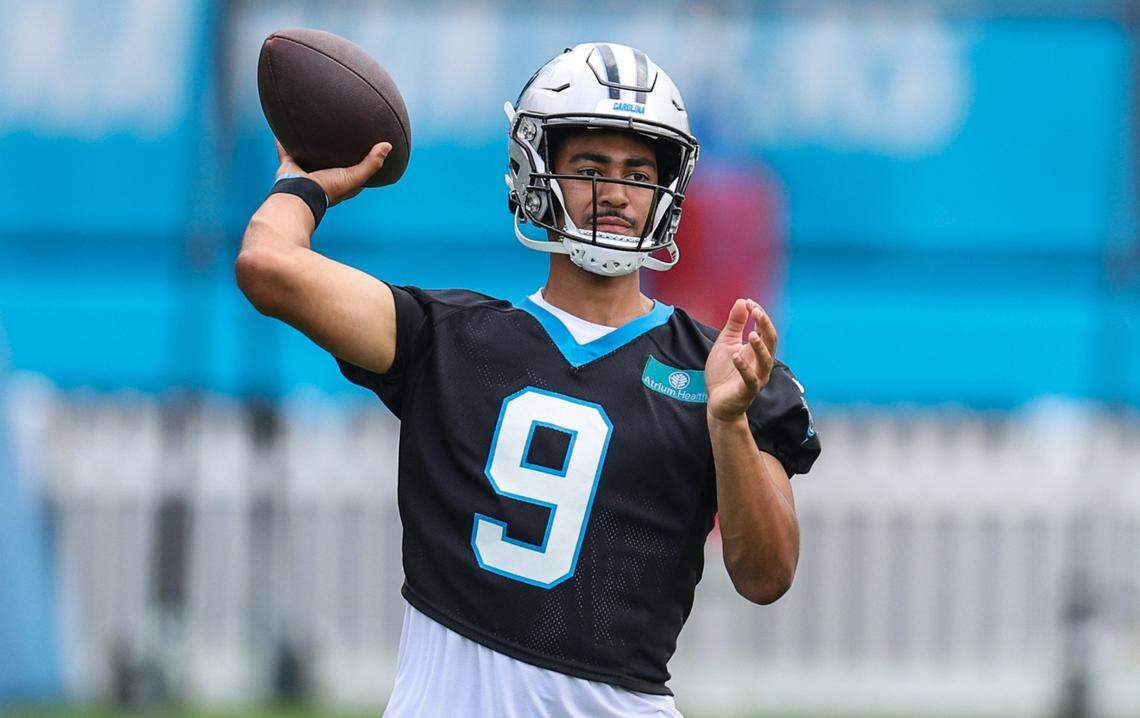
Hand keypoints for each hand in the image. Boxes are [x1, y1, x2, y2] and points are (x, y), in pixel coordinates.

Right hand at [275, 140, 391, 206]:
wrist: (299, 195)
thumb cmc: (328, 189)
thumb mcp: (355, 177)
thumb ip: (371, 163)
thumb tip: (388, 145)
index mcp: (340, 181)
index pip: (355, 169)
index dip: (361, 159)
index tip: (368, 144)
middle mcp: (323, 176)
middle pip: (330, 159)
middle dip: (334, 148)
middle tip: (340, 129)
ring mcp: (306, 171)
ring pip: (309, 153)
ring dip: (310, 143)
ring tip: (313, 125)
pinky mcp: (291, 166)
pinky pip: (286, 150)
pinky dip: (283, 141)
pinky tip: (282, 129)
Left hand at [705, 298, 777, 421]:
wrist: (717, 402)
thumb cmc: (724, 372)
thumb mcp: (726, 343)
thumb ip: (734, 324)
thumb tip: (742, 301)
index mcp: (757, 350)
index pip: (765, 330)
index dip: (759, 315)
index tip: (749, 302)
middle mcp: (761, 363)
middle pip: (771, 342)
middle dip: (765, 325)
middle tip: (756, 311)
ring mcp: (757, 377)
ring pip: (765, 361)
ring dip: (759, 347)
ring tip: (751, 334)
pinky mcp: (747, 391)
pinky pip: (750, 379)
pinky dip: (744, 367)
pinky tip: (736, 356)